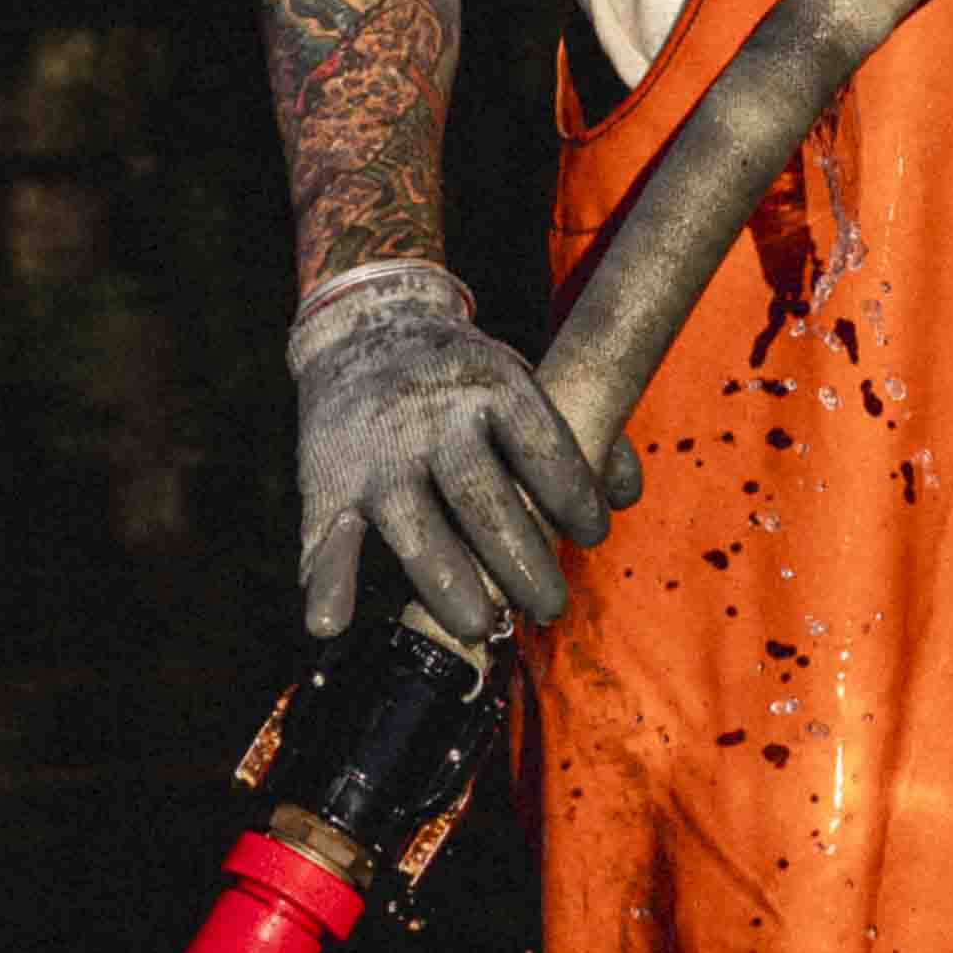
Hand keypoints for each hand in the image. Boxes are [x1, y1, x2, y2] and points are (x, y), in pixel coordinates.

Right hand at [289, 259, 642, 640]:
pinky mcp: (328, 478)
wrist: (365, 327)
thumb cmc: (465, 372)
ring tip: (480, 625)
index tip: (592, 535)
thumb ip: (583, 430)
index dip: (575, 498)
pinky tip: (331, 623)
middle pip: (483, 501)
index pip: (543, 449)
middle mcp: (432, 418)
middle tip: (550, 607)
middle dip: (522, 563)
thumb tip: (626, 496)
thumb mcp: (521, 378)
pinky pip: (326, 537)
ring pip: (413, 526)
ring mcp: (377, 452)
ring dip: (447, 584)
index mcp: (491, 386)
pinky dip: (326, 582)